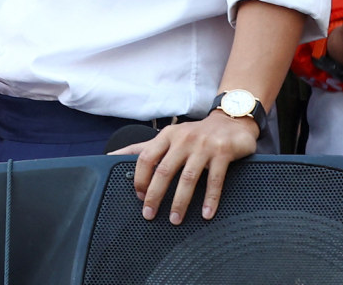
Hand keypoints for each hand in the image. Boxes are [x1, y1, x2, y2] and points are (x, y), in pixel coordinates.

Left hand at [115, 111, 258, 224]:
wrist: (231, 121)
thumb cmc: (195, 134)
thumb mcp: (169, 136)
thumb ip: (143, 148)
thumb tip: (111, 156)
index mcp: (167, 136)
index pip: (146, 157)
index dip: (140, 179)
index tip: (139, 197)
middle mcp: (183, 139)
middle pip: (164, 170)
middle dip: (155, 195)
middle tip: (149, 214)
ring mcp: (203, 146)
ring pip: (188, 177)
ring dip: (180, 201)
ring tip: (175, 219)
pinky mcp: (222, 152)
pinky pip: (215, 180)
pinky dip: (210, 199)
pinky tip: (206, 214)